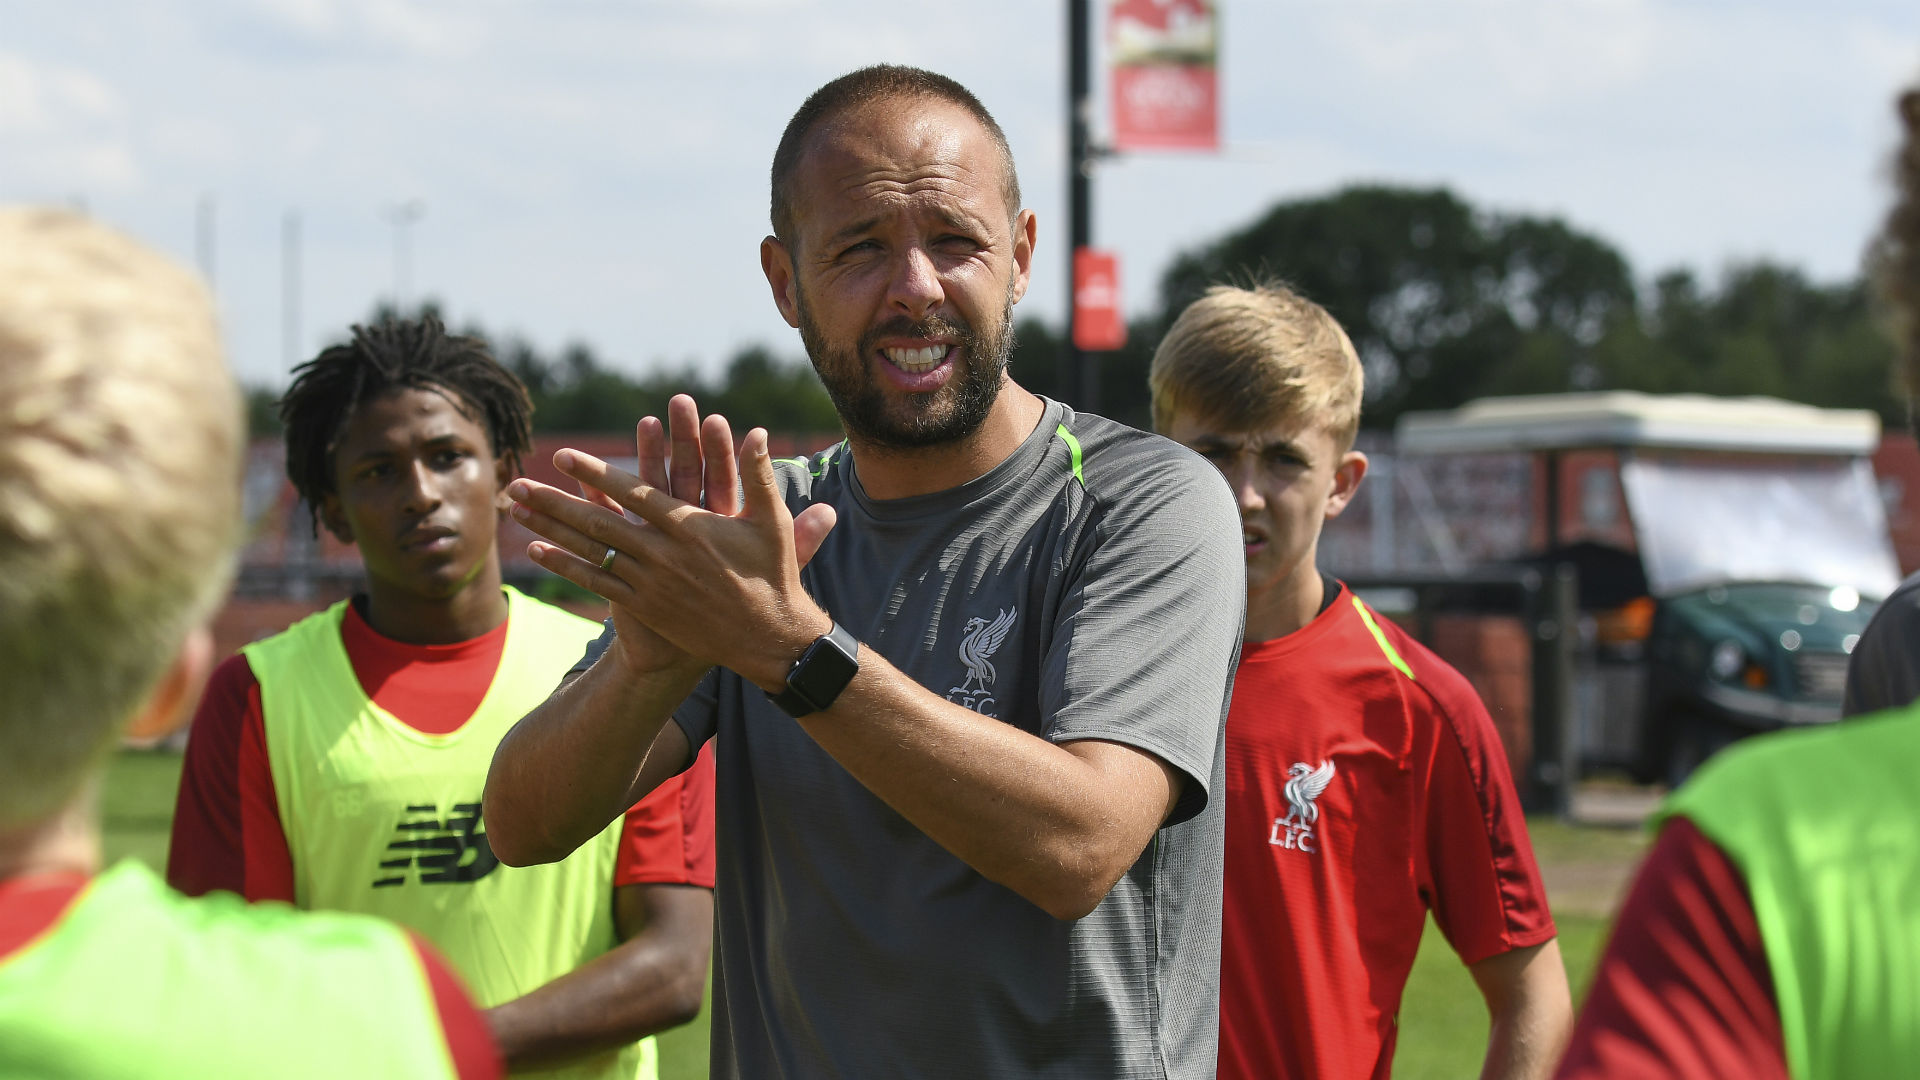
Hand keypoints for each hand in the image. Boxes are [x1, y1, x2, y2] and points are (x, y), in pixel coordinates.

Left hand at [509, 395, 836, 686]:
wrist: (768, 639)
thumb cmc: (774, 576)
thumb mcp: (772, 522)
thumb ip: (758, 476)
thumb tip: (756, 431)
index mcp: (690, 527)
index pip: (633, 493)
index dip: (596, 474)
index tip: (564, 457)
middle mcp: (663, 554)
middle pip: (598, 522)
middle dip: (554, 501)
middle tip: (519, 482)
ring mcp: (651, 584)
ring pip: (591, 551)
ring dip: (550, 529)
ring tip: (516, 509)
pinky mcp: (647, 608)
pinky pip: (598, 584)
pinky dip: (567, 566)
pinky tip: (539, 550)